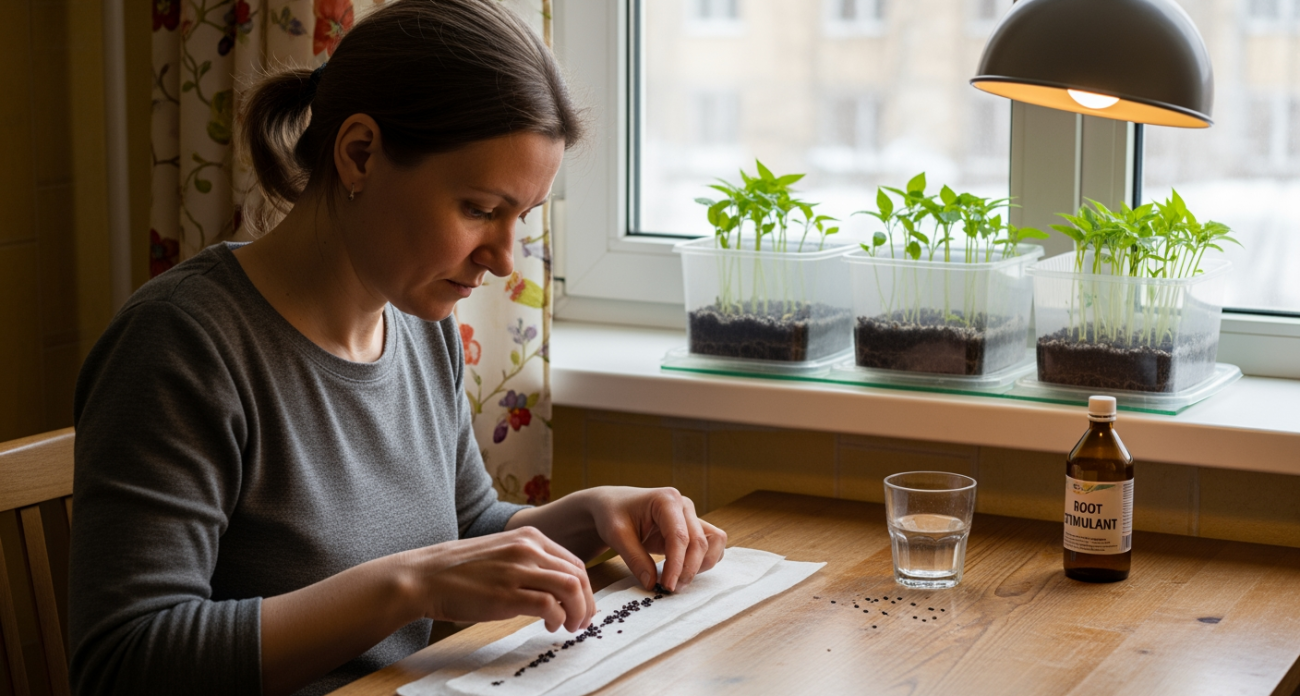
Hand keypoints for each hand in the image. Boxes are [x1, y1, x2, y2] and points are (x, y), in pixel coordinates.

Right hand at [396, 526, 596, 632]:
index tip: (582, 605)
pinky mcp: (508, 594)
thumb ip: (528, 562)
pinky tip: (549, 626)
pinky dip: (557, 619)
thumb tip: (554, 586)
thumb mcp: (501, 553)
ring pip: (571, 588)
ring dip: (577, 612)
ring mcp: (518, 570)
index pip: (573, 561)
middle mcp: (528, 549)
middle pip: (578, 575)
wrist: (425, 577)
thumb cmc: (460, 570)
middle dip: (587, 602)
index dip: (585, 587)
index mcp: (528, 537)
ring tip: (570, 626)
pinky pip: (550, 606)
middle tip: (582, 621)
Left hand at [587, 486, 726, 592]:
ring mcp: (691, 515)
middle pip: (699, 542)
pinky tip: (682, 571)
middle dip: (688, 569)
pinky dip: (703, 561)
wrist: (613, 505)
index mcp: (666, 500)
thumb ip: (635, 559)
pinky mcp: (693, 527)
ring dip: (701, 565)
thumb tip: (652, 584)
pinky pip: (711, 544)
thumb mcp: (617, 535)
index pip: (679, 536)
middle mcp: (684, 505)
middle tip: (670, 589)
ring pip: (713, 542)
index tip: (666, 586)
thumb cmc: (613, 514)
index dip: (677, 565)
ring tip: (678, 580)